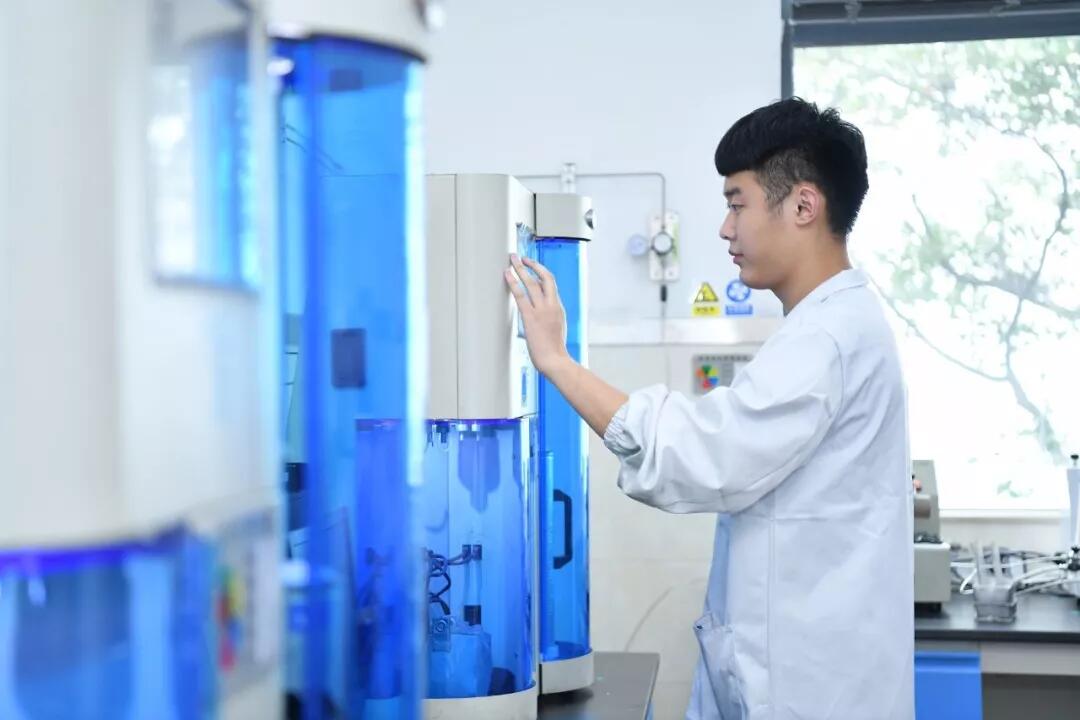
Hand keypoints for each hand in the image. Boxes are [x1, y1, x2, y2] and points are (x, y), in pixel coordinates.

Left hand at [504, 254, 570, 375]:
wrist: (555, 360)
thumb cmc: (554, 350)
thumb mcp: (556, 329)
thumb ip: (549, 318)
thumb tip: (540, 314)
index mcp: (558, 308)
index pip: (550, 284)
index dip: (540, 272)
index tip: (532, 266)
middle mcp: (551, 305)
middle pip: (544, 277)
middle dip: (532, 264)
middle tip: (520, 257)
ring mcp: (542, 311)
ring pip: (532, 282)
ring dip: (521, 269)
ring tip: (512, 260)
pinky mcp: (530, 317)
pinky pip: (521, 295)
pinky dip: (513, 282)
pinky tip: (507, 275)